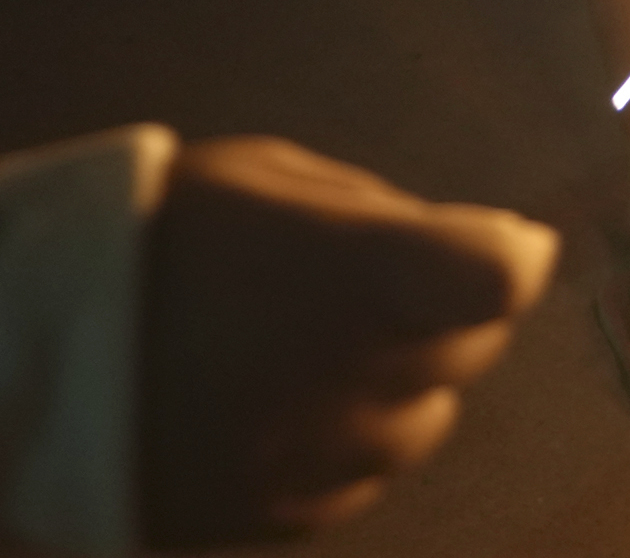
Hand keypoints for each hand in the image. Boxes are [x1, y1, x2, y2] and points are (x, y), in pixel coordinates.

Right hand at [136, 133, 555, 545]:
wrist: (28, 351)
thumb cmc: (154, 238)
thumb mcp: (272, 182)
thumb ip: (387, 219)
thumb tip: (483, 246)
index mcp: (355, 274)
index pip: (498, 279)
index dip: (509, 259)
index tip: (494, 243)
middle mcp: (350, 375)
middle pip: (472, 349)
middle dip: (444, 316)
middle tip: (368, 290)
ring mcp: (314, 457)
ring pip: (424, 424)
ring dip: (400, 385)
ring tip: (316, 350)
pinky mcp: (275, 518)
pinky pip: (359, 483)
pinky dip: (346, 446)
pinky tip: (286, 407)